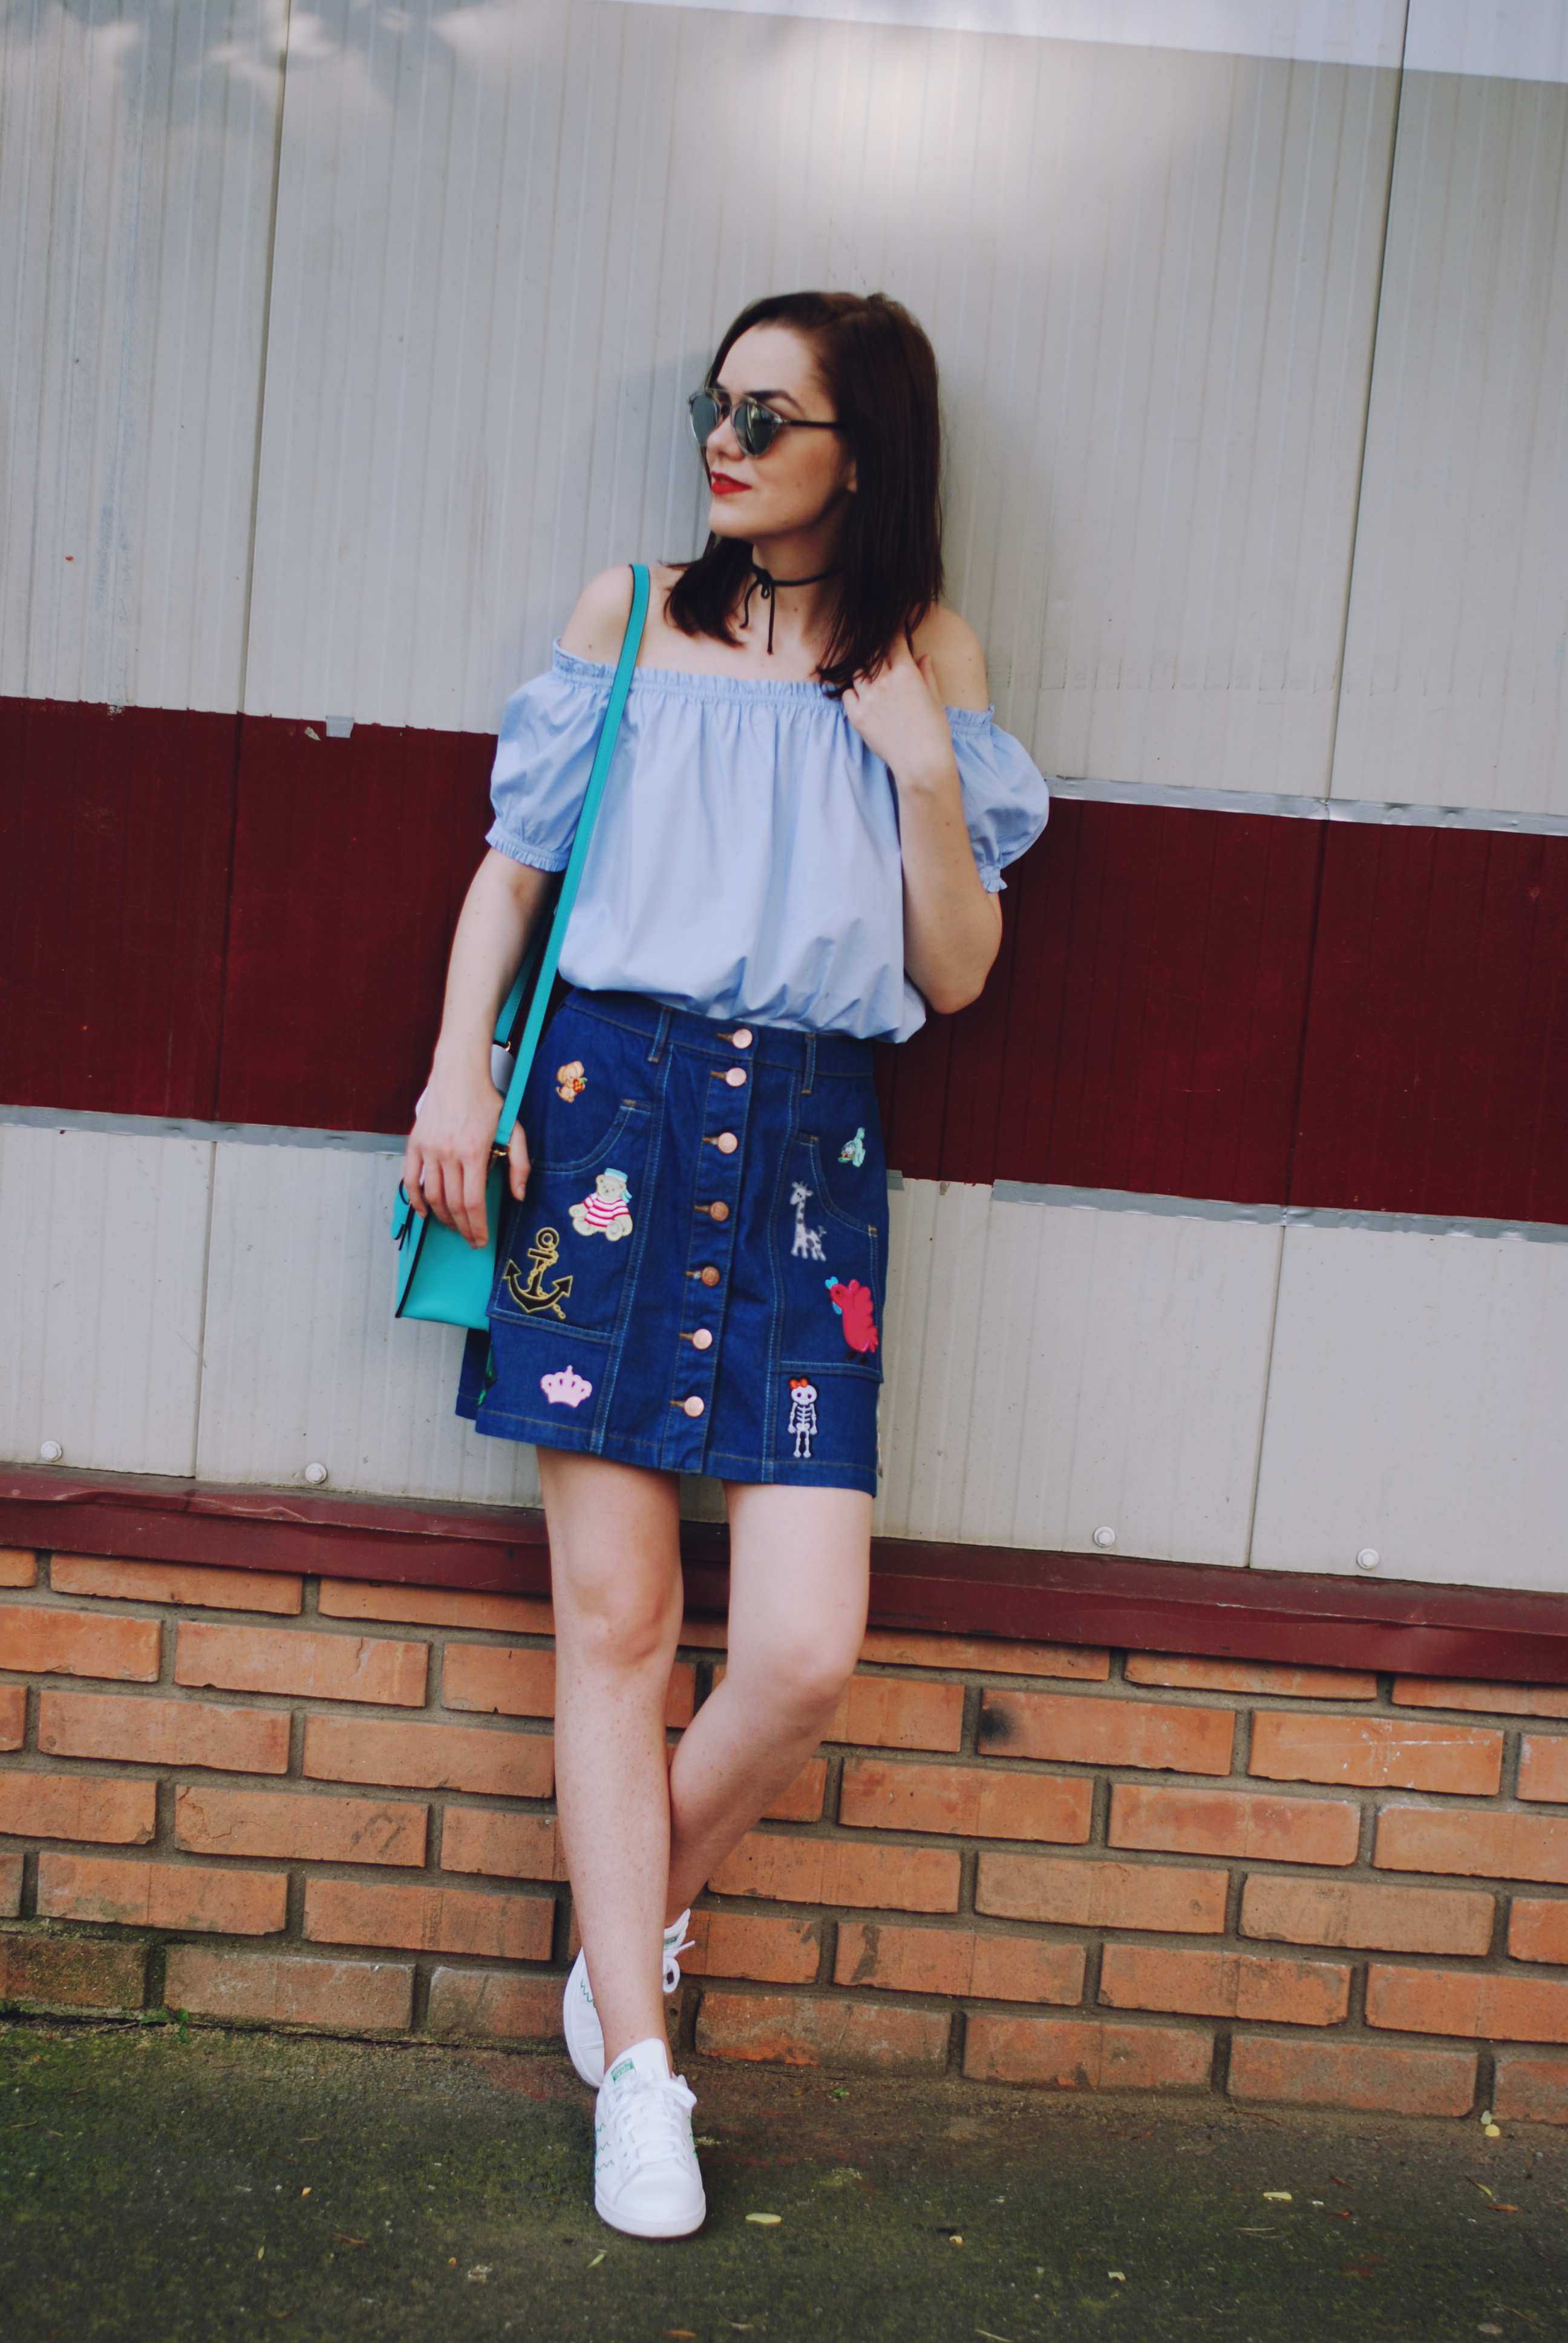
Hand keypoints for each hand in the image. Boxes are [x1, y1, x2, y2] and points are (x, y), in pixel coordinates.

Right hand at [404, 1071, 529, 1250]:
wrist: (458, 1074)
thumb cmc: (487, 1102)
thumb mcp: (514, 1131)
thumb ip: (520, 1165)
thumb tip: (518, 1195)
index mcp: (474, 1152)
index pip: (473, 1202)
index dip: (477, 1227)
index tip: (481, 1240)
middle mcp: (448, 1153)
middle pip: (453, 1204)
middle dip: (463, 1228)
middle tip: (471, 1239)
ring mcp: (429, 1149)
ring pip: (433, 1196)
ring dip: (444, 1217)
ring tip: (455, 1225)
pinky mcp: (415, 1144)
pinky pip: (411, 1180)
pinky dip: (417, 1200)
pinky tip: (426, 1212)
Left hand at [841, 638, 954, 783]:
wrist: (921, 762)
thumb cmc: (934, 732)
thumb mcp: (935, 699)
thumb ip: (926, 674)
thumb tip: (923, 657)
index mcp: (906, 673)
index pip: (893, 641)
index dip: (892, 635)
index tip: (891, 636)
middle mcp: (884, 681)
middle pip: (871, 654)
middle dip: (875, 652)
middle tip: (879, 659)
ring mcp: (868, 698)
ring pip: (857, 672)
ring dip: (863, 672)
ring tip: (871, 679)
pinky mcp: (857, 716)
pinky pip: (847, 695)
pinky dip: (853, 693)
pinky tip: (862, 698)